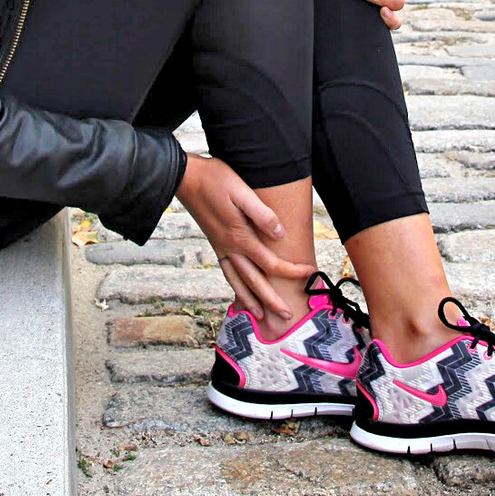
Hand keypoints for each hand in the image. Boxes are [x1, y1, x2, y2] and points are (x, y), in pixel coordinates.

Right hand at [176, 155, 315, 323]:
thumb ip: (261, 214)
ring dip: (250, 301)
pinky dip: (235, 286)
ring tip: (260, 316)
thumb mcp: (241, 191)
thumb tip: (280, 234)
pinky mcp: (215, 243)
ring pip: (237, 282)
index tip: (309, 273)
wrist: (185, 178)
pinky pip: (227, 272)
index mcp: (239, 237)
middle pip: (254, 281)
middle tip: (287, 317)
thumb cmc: (215, 180)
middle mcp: (230, 248)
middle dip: (272, 300)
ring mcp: (220, 247)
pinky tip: (239, 290)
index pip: (271, 263)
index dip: (292, 271)